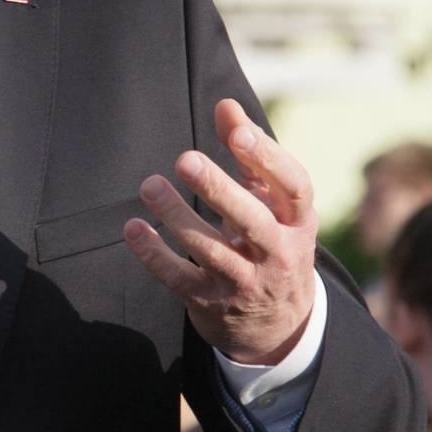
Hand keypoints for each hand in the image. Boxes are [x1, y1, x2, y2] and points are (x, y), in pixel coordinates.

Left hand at [124, 100, 317, 365]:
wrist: (278, 325)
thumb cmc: (270, 242)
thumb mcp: (271, 203)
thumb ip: (249, 154)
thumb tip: (225, 105)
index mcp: (298, 221)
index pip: (294, 187)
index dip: (269, 160)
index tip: (238, 135)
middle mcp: (278, 253)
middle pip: (252, 220)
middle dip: (219, 190)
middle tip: (185, 159)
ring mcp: (246, 282)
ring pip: (211, 250)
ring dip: (177, 217)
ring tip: (150, 186)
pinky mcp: (212, 302)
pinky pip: (180, 278)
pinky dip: (154, 255)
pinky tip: (133, 228)